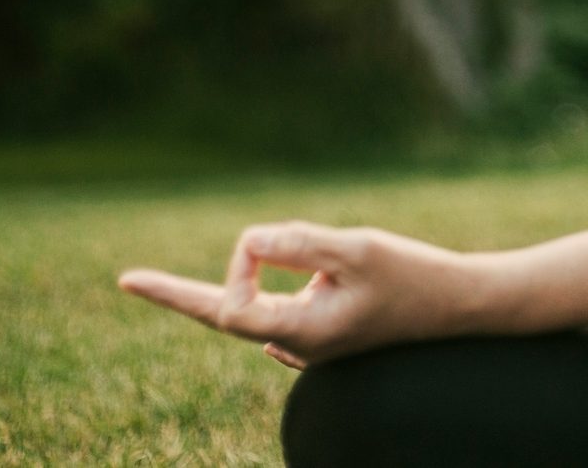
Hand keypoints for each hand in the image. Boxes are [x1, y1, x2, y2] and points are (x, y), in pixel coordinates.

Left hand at [117, 221, 482, 371]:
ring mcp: (309, 342)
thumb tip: (249, 242)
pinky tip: (270, 281)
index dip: (227, 272)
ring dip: (261, 267)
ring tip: (308, 248)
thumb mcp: (356, 248)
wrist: (461, 305)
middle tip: (126, 281)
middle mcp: (297, 344)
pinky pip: (279, 304)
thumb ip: (299, 243)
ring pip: (259, 299)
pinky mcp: (323, 329)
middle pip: (226, 313)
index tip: (240, 247)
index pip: (228, 309)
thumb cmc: (414, 274)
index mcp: (301, 333)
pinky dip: (275, 280)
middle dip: (181, 295)